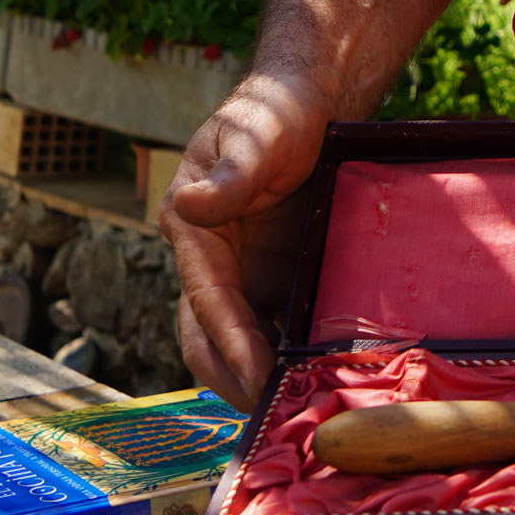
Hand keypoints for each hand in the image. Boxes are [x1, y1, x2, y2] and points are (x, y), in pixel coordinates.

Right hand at [160, 70, 328, 407]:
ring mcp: (244, 275)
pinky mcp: (275, 279)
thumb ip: (233, 171)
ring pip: (240, 342)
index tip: (257, 376)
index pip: (207, 300)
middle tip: (275, 414)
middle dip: (235, 379)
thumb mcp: (256, 133)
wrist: (313, 100)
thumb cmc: (277, 111)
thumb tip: (191, 206)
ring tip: (302, 407)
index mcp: (193, 230)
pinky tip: (324, 374)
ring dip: (261, 377)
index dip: (231, 342)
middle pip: (208, 338)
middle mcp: (212, 262)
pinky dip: (289, 354)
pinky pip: (275, 327)